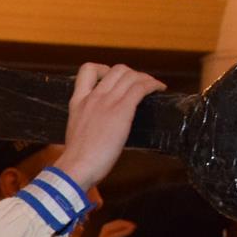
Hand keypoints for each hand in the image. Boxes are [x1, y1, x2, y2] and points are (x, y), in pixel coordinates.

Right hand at [56, 63, 165, 193]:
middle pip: (117, 70)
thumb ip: (87, 121)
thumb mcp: (75, 131)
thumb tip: (99, 125)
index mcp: (78, 102)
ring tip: (154, 87)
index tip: (113, 80)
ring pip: (131, 76)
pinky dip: (153, 85)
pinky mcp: (122, 110)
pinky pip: (141, 88)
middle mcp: (93, 97)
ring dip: (146, 78)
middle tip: (140, 86)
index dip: (104, 69)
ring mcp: (107, 102)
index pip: (87, 70)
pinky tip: (160, 90)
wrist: (76, 167)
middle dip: (133, 74)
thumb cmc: (76, 159)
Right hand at [89, 218, 139, 236]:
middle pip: (110, 227)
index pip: (115, 233)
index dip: (125, 228)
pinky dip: (120, 232)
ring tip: (133, 226)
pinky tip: (130, 230)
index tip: (138, 227)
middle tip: (136, 224)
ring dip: (121, 225)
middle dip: (122, 223)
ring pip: (108, 228)